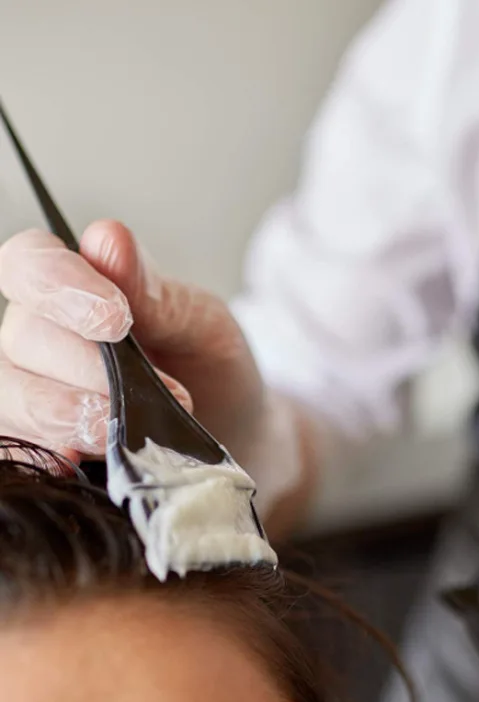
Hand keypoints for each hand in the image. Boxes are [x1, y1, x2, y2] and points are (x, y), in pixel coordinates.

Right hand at [0, 221, 266, 471]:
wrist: (233, 434)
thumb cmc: (211, 369)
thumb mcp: (201, 324)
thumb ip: (154, 292)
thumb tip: (108, 239)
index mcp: (75, 287)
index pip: (29, 263)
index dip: (61, 286)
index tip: (117, 319)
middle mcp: (40, 337)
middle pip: (22, 336)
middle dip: (88, 367)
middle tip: (159, 390)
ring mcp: (32, 394)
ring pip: (12, 397)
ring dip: (71, 415)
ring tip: (130, 429)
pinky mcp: (40, 448)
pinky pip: (20, 450)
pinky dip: (55, 456)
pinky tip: (94, 461)